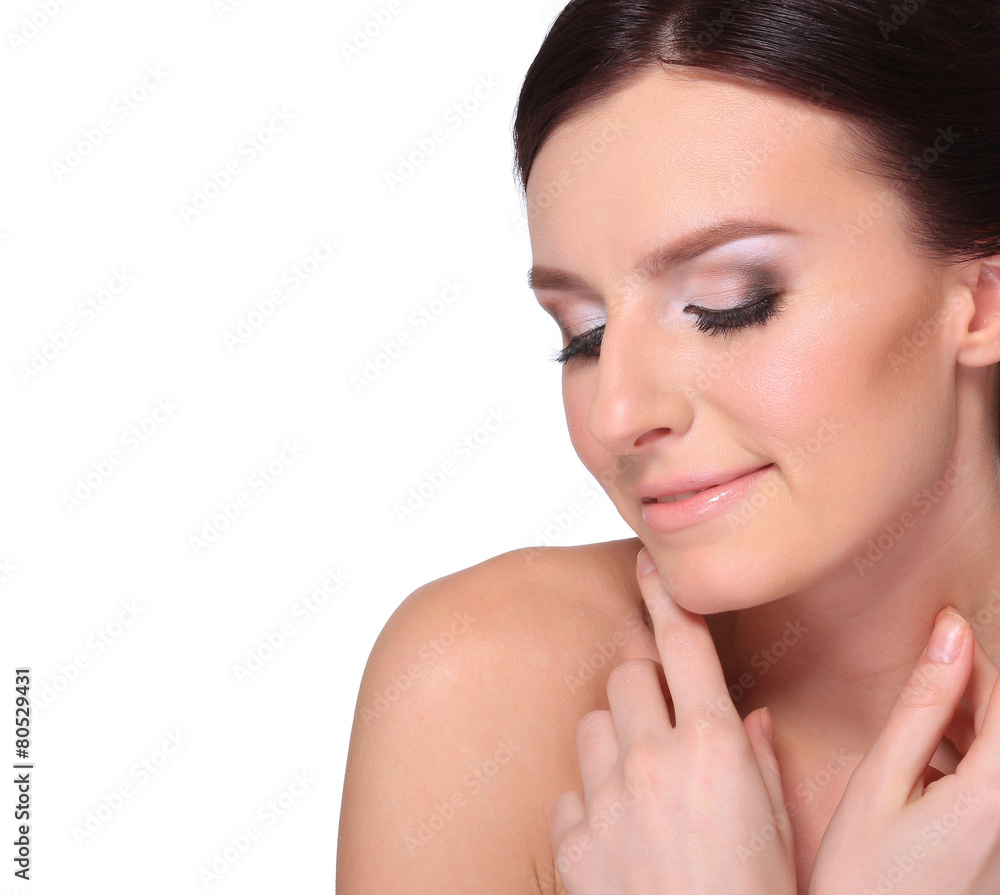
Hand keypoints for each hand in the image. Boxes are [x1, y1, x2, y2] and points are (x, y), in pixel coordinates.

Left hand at [550, 547, 796, 894]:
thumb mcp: (778, 827)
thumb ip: (760, 760)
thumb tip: (750, 719)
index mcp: (715, 747)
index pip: (684, 647)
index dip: (666, 597)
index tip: (649, 564)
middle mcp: (653, 760)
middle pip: (626, 676)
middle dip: (642, 692)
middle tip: (663, 734)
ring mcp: (606, 799)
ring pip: (592, 726)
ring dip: (613, 744)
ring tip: (641, 792)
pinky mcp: (573, 840)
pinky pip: (573, 792)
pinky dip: (592, 806)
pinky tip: (620, 842)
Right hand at [809, 607, 999, 893]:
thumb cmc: (865, 876)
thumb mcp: (881, 782)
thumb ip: (922, 706)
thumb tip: (950, 634)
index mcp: (997, 794)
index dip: (975, 659)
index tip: (939, 630)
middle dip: (978, 693)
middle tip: (930, 681)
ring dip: (979, 730)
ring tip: (928, 729)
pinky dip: (978, 768)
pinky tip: (936, 776)